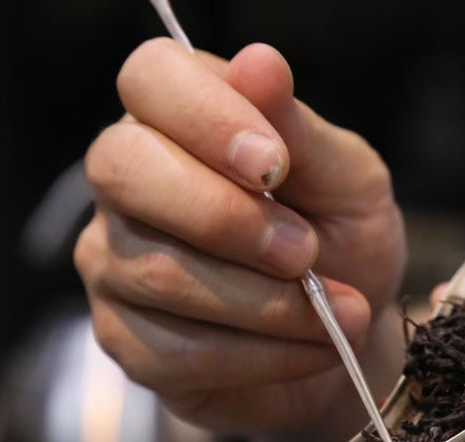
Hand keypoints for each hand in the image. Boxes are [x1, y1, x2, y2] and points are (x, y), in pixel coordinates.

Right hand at [75, 40, 405, 431]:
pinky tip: (312, 348)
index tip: (275, 165)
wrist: (348, 338)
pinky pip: (180, 351)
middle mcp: (129, 183)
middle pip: (123, 170)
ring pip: (161, 275)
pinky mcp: (127, 340)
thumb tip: (260, 63)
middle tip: (306, 251)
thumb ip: (302, 132)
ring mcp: (115, 262)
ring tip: (340, 310)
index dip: (207, 116)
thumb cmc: (344, 242)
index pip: (151, 79)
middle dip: (228, 218)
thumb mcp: (349, 183)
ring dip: (270, 303)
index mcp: (180, 119)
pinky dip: (266, 355)